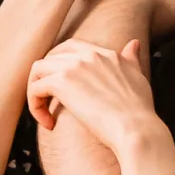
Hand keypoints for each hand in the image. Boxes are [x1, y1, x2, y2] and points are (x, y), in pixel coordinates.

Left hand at [27, 38, 162, 152]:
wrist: (136, 129)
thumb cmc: (139, 112)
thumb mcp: (138, 78)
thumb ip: (132, 59)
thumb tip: (133, 44)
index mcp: (106, 53)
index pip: (73, 47)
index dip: (61, 65)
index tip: (63, 87)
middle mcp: (89, 55)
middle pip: (52, 55)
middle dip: (46, 76)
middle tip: (48, 99)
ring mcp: (74, 66)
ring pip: (38, 69)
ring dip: (36, 90)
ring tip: (44, 112)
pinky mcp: (61, 82)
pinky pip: (34, 88)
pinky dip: (35, 106)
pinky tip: (48, 124)